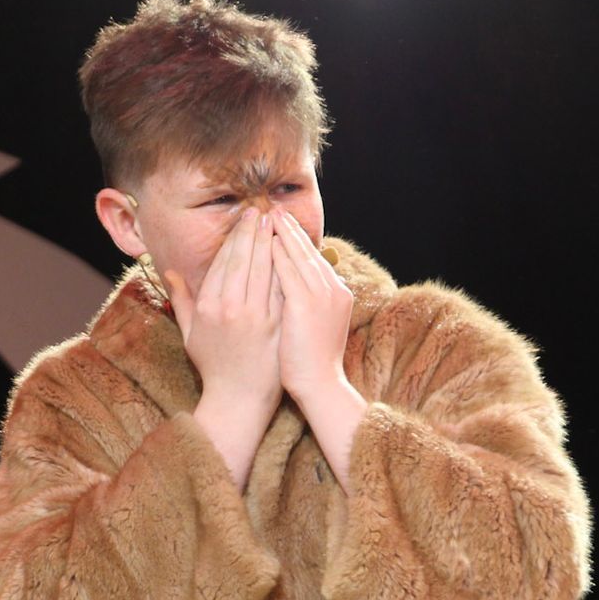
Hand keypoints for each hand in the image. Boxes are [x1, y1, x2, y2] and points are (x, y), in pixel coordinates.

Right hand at [162, 207, 283, 420]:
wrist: (239, 400)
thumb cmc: (213, 368)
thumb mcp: (189, 334)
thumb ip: (181, 300)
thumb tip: (170, 271)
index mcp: (208, 306)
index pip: (223, 261)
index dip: (234, 237)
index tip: (242, 220)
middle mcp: (230, 308)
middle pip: (244, 258)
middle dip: (253, 231)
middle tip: (260, 211)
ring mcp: (256, 316)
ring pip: (265, 268)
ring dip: (271, 242)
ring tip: (276, 223)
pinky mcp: (277, 324)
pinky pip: (282, 287)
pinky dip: (286, 267)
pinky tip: (291, 251)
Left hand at [270, 209, 353, 406]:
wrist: (320, 388)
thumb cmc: (312, 364)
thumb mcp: (316, 326)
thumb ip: (308, 302)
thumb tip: (291, 286)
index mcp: (338, 293)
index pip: (313, 258)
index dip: (296, 240)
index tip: (281, 225)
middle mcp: (333, 290)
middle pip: (306, 251)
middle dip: (288, 230)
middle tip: (271, 211)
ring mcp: (321, 296)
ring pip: (297, 255)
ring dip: (279, 235)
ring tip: (264, 218)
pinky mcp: (305, 305)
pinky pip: (286, 271)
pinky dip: (274, 255)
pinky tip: (261, 243)